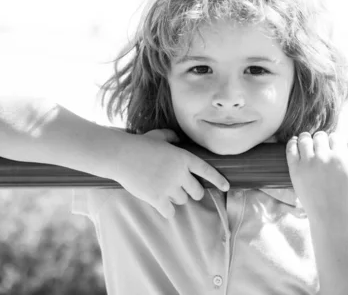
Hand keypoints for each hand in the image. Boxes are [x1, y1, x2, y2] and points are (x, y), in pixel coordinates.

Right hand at [113, 129, 229, 218]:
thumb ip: (172, 138)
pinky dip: (166, 210)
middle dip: (192, 192)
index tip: (226, 187)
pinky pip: (169, 212)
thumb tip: (178, 139)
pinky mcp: (157, 198)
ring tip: (165, 190)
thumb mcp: (159, 136)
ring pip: (182, 201)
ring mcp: (169, 187)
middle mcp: (180, 174)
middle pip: (196, 192)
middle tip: (184, 189)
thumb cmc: (139, 144)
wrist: (121, 155)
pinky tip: (161, 205)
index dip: (218, 180)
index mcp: (184, 158)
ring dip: (176, 198)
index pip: (207, 171)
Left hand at [286, 131, 347, 219]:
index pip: (336, 137)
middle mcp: (324, 158)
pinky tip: (296, 144)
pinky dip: (293, 143)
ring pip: (305, 139)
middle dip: (321, 140)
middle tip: (321, 147)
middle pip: (320, 136)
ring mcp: (308, 163)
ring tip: (308, 144)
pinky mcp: (295, 170)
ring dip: (307, 139)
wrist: (330, 217)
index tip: (333, 146)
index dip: (335, 140)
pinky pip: (291, 149)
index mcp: (341, 158)